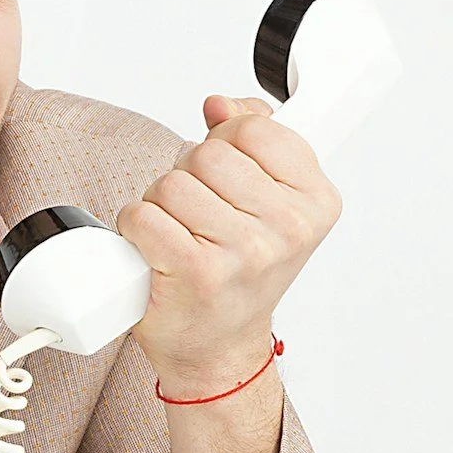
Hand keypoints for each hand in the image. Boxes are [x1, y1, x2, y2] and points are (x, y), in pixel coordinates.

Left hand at [114, 94, 341, 397]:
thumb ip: (253, 139)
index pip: (255, 128)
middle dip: (189, 175)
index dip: (227, 142)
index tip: (230, 173)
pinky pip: (143, 215)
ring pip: (171, 183)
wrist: (219, 347)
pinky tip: (156, 250)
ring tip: (180, 234)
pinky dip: (136, 228)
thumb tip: (219, 105)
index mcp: (316, 201)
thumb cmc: (240, 273)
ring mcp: (244, 251)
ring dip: (160, 204)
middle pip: (207, 154)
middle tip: (198, 214)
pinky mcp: (196, 272)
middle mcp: (288, 228)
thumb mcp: (268, 202)